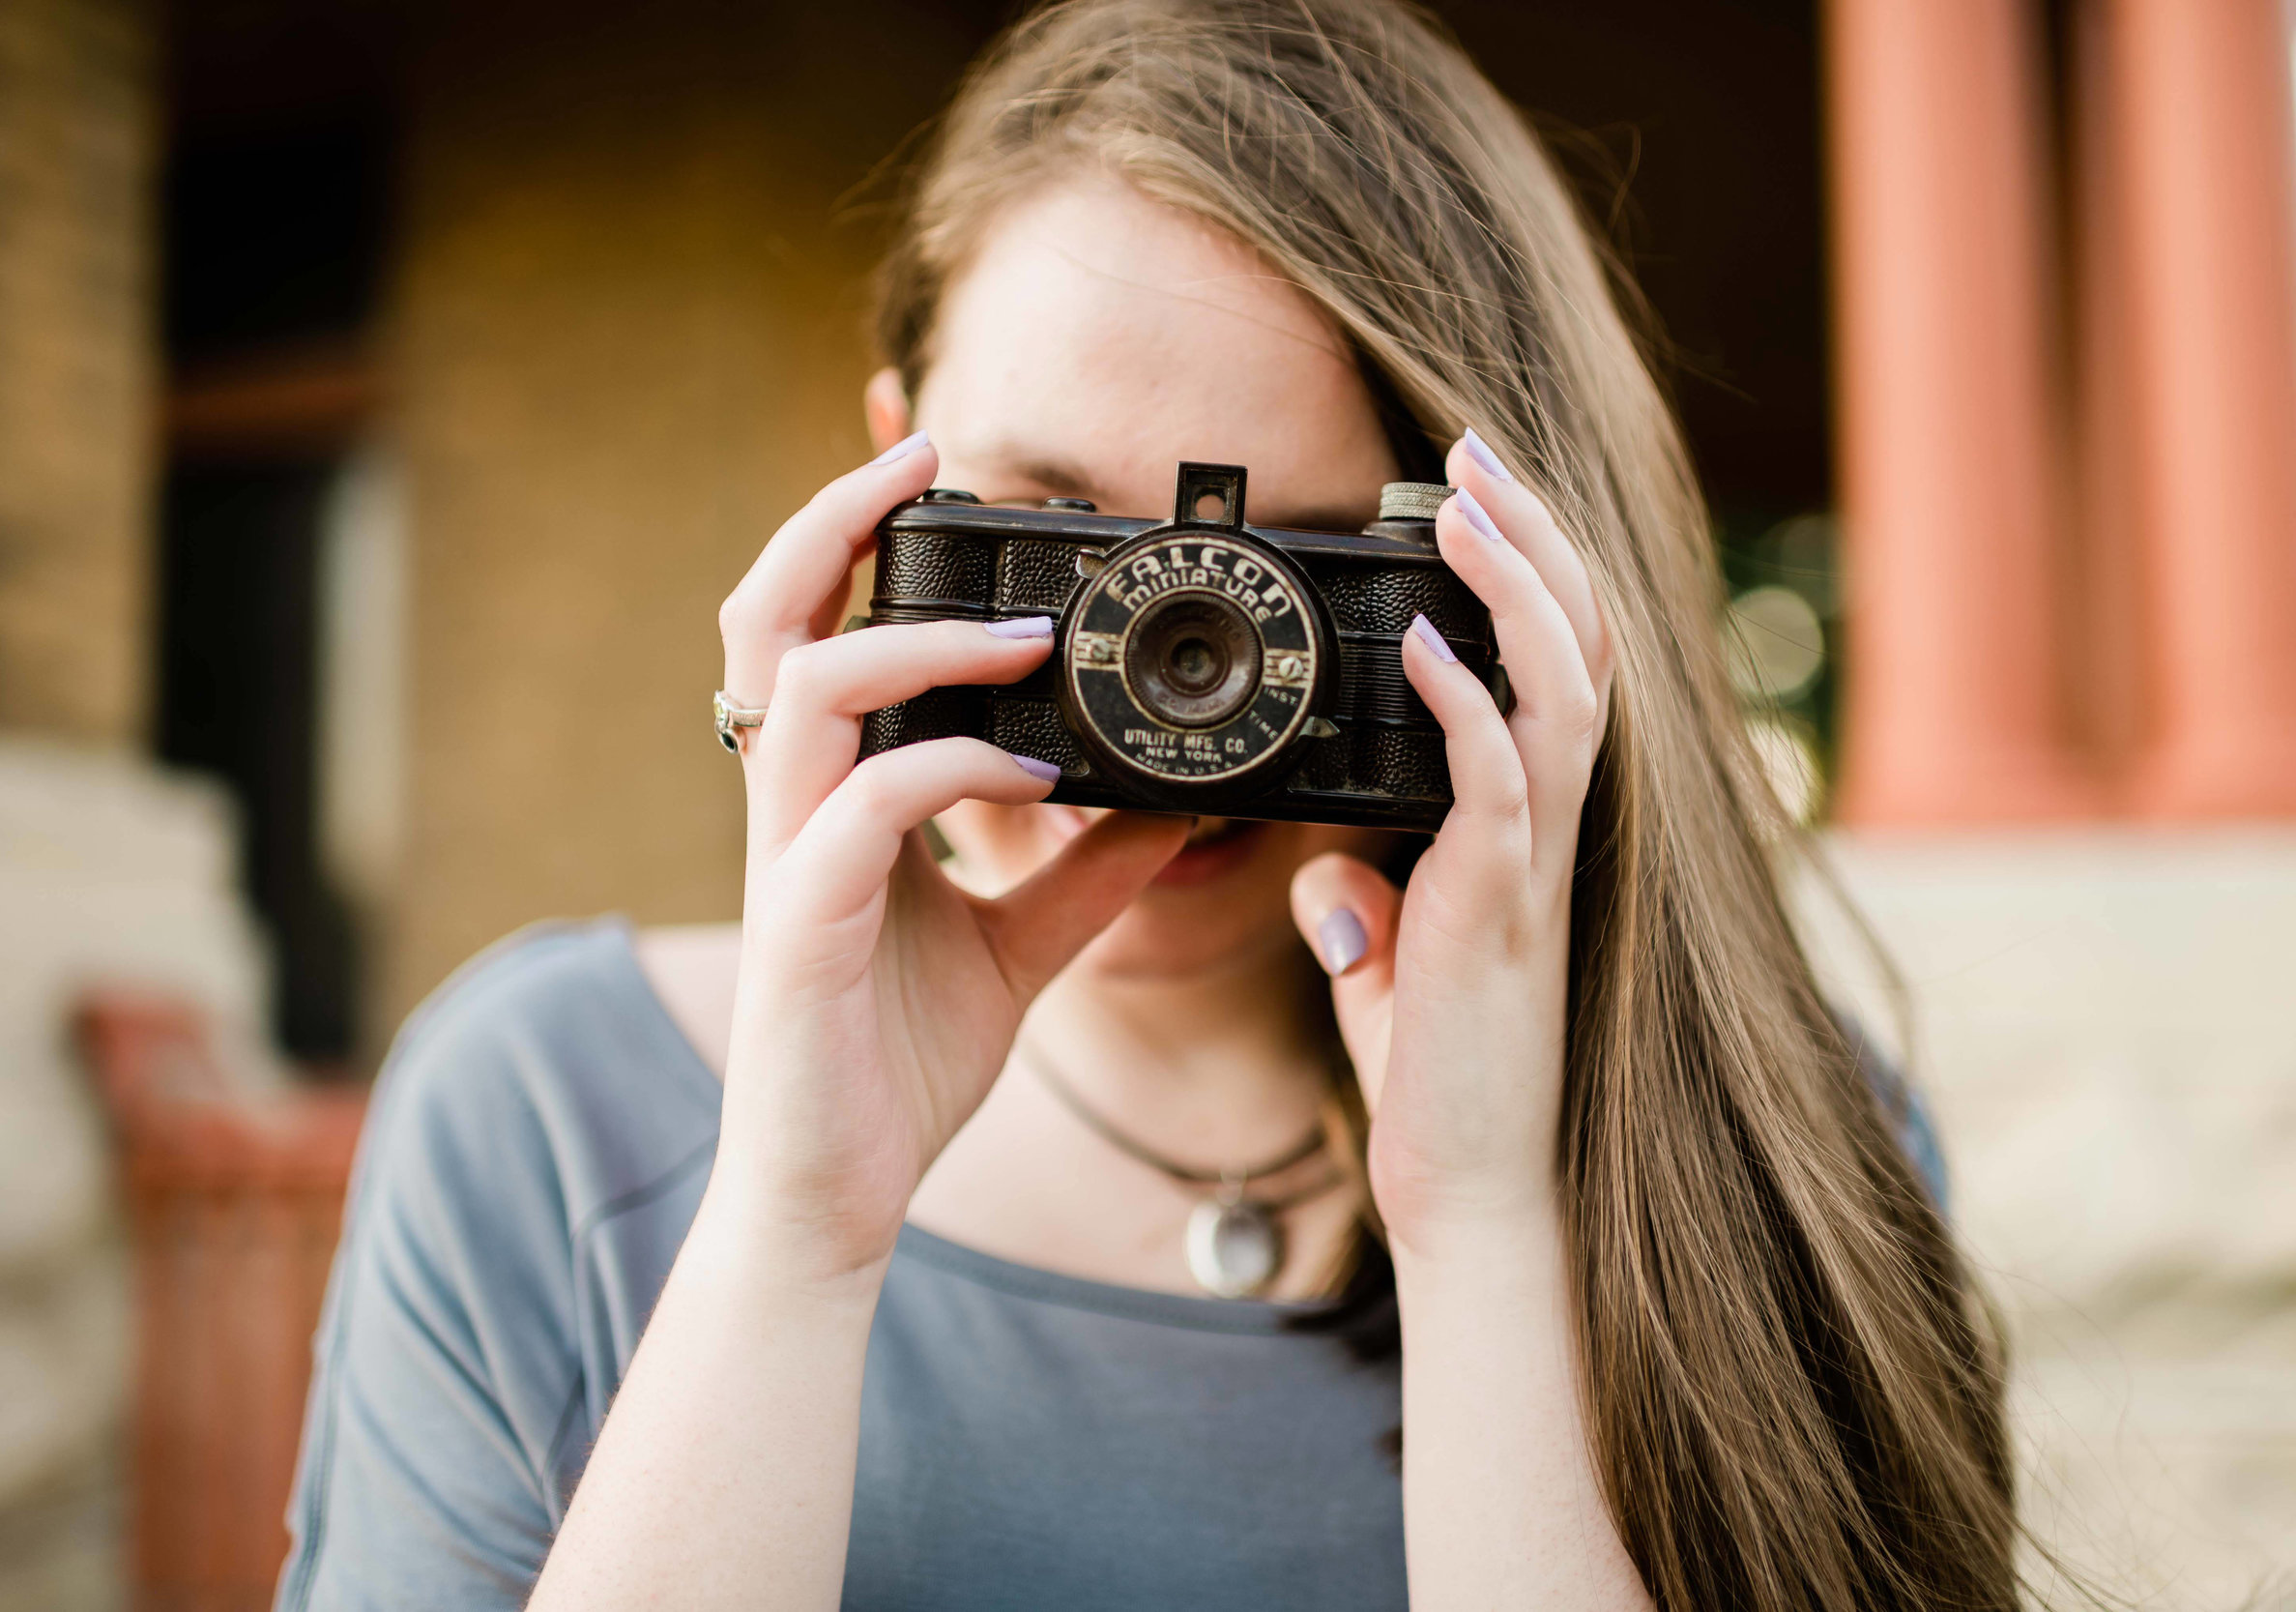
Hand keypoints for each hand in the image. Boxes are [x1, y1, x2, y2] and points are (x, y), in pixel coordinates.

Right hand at [711, 434, 1187, 1278]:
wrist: (842, 1195)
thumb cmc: (900, 1062)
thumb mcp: (1023, 946)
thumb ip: (1086, 869)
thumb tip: (1177, 806)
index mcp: (832, 795)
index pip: (816, 628)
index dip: (852, 538)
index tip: (938, 474)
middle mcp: (793, 807)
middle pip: (765, 614)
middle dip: (832, 519)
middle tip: (923, 455)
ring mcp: (789, 859)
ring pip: (809, 685)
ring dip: (922, 638)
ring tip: (1027, 634)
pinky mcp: (803, 926)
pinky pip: (868, 806)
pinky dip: (954, 768)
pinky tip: (1034, 774)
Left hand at [1289, 430, 1614, 1253]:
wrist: (1469, 1191)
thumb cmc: (1441, 1084)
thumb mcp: (1395, 975)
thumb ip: (1372, 914)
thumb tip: (1333, 882)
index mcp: (1530, 828)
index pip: (1557, 666)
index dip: (1531, 572)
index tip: (1470, 493)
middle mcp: (1553, 829)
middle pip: (1579, 644)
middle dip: (1532, 537)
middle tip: (1475, 449)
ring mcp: (1537, 864)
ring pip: (1560, 687)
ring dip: (1513, 585)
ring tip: (1462, 501)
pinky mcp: (1498, 908)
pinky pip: (1497, 781)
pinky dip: (1464, 701)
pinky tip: (1421, 639)